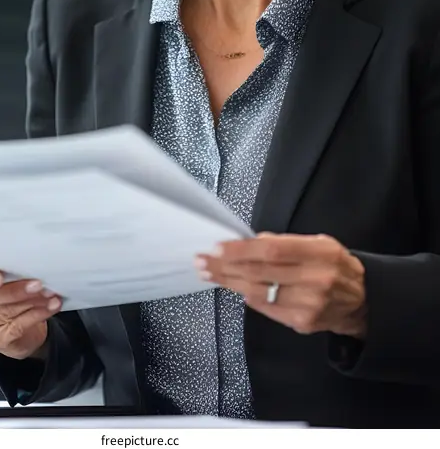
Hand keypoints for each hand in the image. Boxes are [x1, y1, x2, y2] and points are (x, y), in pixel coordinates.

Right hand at [0, 268, 61, 358]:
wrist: (15, 321)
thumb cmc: (4, 290)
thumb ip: (1, 268)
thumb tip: (22, 258)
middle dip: (15, 290)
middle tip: (37, 283)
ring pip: (4, 313)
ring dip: (31, 302)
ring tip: (49, 293)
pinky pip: (16, 327)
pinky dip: (36, 315)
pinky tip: (49, 307)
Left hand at [195, 233, 366, 338]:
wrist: (362, 301)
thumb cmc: (335, 265)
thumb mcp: (319, 243)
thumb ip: (286, 242)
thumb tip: (250, 243)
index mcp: (319, 253)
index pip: (271, 251)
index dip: (241, 250)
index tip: (218, 247)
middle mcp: (315, 279)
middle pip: (260, 272)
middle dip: (226, 266)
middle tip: (203, 260)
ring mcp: (308, 304)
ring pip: (258, 293)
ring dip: (229, 282)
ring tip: (209, 273)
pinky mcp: (302, 323)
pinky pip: (266, 308)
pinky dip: (247, 296)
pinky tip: (233, 287)